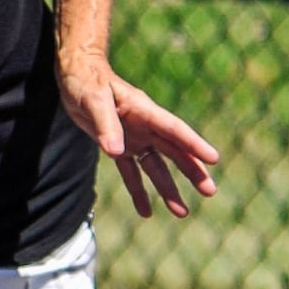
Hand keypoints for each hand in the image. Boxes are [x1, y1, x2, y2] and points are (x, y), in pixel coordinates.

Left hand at [59, 53, 218, 217]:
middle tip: (209, 191)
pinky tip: (145, 212)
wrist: (75, 76)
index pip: (173, 129)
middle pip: (173, 151)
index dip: (193, 143)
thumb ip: (106, 125)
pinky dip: (137, 191)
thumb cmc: (86, 81)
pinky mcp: (118, 147)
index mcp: (144, 110)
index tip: (213, 158)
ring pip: (156, 166)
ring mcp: (134, 138)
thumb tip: (117, 153)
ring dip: (168, 188)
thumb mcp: (94, 100)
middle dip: (192, 171)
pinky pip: (131, 172)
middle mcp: (144, 126)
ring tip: (181, 213)